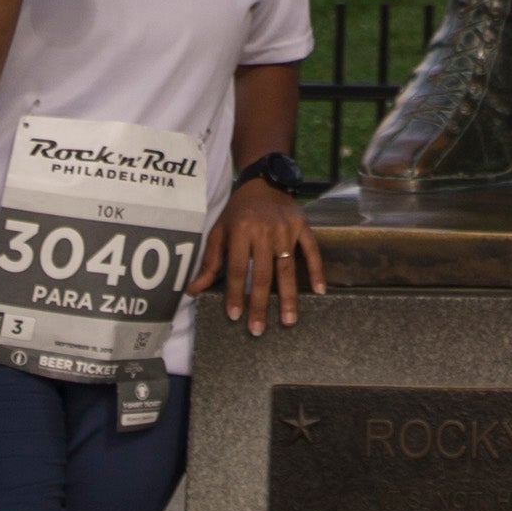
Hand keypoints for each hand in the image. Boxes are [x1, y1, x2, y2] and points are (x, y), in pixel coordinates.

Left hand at [194, 180, 327, 333]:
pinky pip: (312, 251)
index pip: (238, 269)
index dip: (236, 293)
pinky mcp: (302, 226)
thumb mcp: (219, 231)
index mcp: (240, 230)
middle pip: (262, 274)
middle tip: (258, 329)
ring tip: (289, 321)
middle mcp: (264, 230)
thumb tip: (192, 290)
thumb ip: (209, 262)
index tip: (235, 316)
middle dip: (260, 304)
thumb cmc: (238, 211)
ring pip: (287, 267)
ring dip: (289, 296)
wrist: (264, 181)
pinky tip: (318, 290)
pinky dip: (316, 270)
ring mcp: (285, 229)